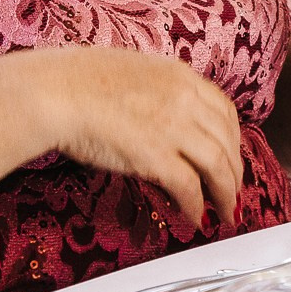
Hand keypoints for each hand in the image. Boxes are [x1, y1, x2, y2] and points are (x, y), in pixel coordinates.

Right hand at [25, 46, 243, 220]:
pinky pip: (190, 186)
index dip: (233, 138)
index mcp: (179, 76)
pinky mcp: (156, 156)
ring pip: (218, 165)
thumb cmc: (76, 82)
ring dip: (225, 193)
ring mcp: (173, 127)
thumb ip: (154, 93)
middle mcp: (184, 100)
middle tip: (234, 191)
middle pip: (227, 139)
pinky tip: (195, 218)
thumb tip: (157, 118)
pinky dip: (197, 205)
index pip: (224, 109)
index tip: (231, 155)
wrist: (55, 91)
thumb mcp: (131, 74)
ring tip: (224, 211)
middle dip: (235, 170)